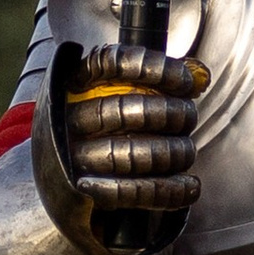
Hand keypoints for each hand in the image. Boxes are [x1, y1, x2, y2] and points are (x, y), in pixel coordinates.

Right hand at [67, 45, 210, 212]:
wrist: (53, 177)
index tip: (185, 81)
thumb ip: (154, 79)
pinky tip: (189, 185)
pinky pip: (130, 192)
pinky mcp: (84, 192)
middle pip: (126, 110)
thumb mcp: (110, 93)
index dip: (152, 68)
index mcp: (73, 84)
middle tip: (188, 118)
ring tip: (186, 152)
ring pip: (130, 154)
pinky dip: (168, 190)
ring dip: (173, 153)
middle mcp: (67, 118)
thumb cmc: (97, 128)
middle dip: (172, 114)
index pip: (110, 62)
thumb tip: (200, 74)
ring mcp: (72, 157)